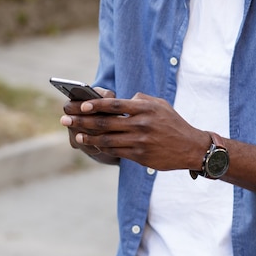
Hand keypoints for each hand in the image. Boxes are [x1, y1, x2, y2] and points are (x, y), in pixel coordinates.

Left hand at [61, 91, 209, 170]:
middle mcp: (141, 124)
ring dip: (88, 136)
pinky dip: (101, 147)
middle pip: (104, 122)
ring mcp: (140, 141)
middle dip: (81, 119)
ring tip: (76, 134)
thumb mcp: (160, 104)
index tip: (79, 104)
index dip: (94, 105)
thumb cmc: (173, 123)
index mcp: (144, 108)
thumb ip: (140, 99)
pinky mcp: (140, 156)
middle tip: (65, 118)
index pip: (114, 105)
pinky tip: (93, 144)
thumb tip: (122, 99)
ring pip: (106, 139)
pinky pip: (115, 151)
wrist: (190, 147)